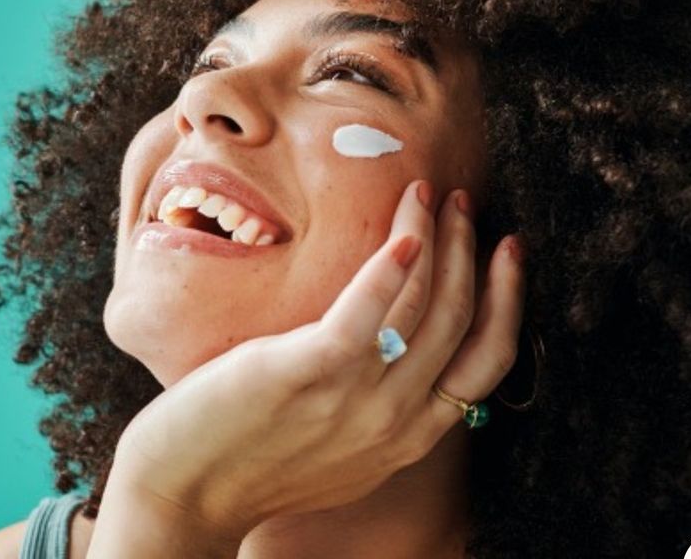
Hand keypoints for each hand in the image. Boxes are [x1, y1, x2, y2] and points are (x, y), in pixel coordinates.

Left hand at [100, 179, 526, 547]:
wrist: (184, 495)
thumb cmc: (250, 463)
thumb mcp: (340, 452)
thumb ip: (376, 411)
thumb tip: (392, 354)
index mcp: (409, 437)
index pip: (486, 361)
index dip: (506, 299)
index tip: (505, 251)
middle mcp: (396, 421)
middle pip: (460, 320)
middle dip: (471, 251)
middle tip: (462, 203)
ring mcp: (355, 398)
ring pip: (424, 305)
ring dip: (436, 239)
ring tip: (429, 196)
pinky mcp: (308, 372)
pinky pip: (366, 311)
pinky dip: (392, 265)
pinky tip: (403, 230)